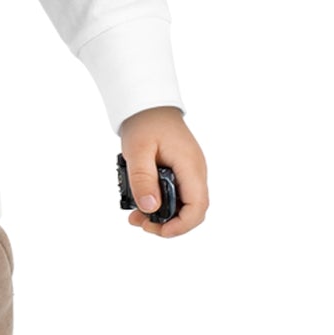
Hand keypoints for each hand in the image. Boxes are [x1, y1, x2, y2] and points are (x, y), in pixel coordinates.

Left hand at [118, 106, 208, 237]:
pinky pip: (177, 192)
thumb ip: (142, 179)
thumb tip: (150, 208)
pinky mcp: (181, 170)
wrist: (147, 104)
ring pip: (184, 203)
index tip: (159, 230)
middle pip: (192, 210)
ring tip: (136, 215)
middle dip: (169, 223)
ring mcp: (190, 171)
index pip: (198, 207)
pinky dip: (162, 201)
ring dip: (163, 214)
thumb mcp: (138, 151)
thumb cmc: (145, 122)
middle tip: (141, 223)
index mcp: (190, 166)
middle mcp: (195, 171)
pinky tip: (142, 202)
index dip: (181, 225)